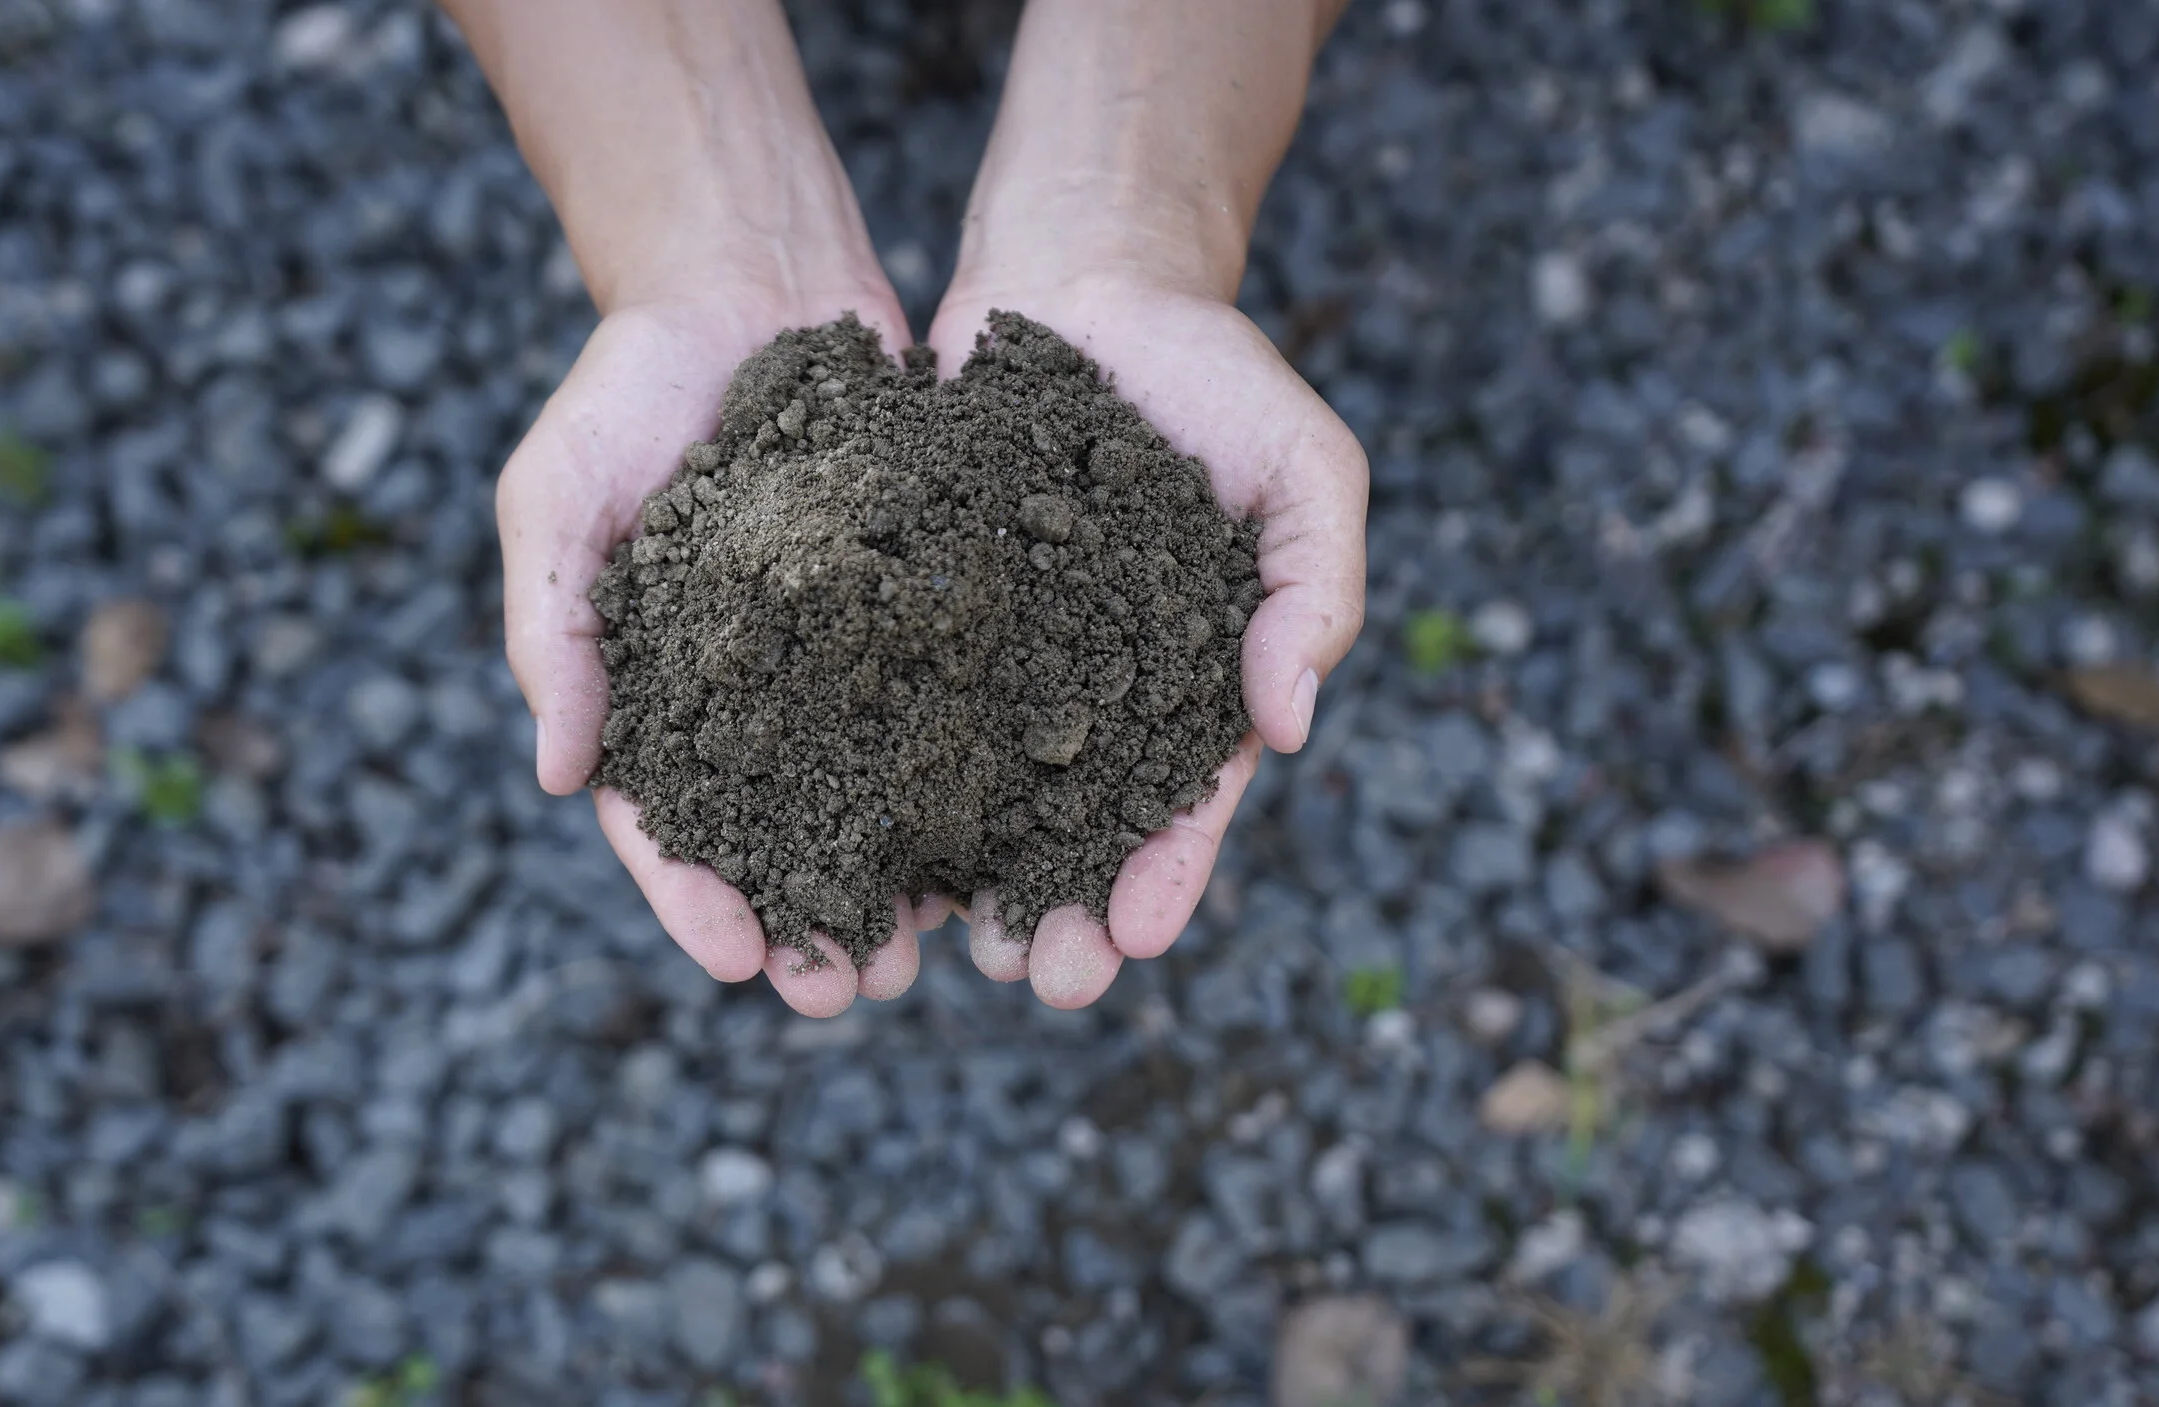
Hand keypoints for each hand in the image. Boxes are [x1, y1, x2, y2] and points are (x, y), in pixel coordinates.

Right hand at [499, 292, 948, 1019]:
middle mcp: (748, 698)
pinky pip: (945, 712)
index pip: (662, 823)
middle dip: (811, 921)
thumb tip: (555, 774)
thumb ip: (553, 630)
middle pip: (775, 837)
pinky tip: (1006, 839)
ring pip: (868, 796)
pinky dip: (968, 779)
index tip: (741, 963)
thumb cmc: (627, 389)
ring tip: (934, 953)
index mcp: (649, 693)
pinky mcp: (919, 615)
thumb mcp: (557, 496)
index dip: (695, 899)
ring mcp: (837, 663)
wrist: (748, 282)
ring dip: (895, 881)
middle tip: (852, 993)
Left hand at [924, 272, 1367, 1007]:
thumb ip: (1316, 591)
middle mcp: (1091, 691)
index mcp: (1191, 682)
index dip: (1165, 875)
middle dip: (1061, 912)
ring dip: (958, 879)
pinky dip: (871, 775)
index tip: (1136, 938)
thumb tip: (1285, 729)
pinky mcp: (914, 616)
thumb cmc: (1214, 375)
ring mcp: (1000, 660)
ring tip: (936, 951)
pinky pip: (889, 705)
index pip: (1184, 803)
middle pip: (1073, 829)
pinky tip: (842, 837)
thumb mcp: (1304, 468)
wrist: (1088, 274)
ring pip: (973, 793)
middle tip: (1038, 979)